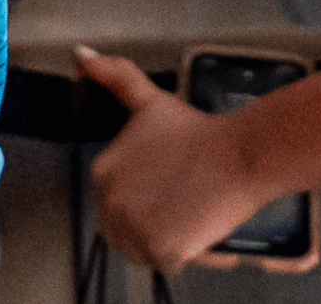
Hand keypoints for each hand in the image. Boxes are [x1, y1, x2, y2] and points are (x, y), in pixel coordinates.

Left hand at [74, 48, 274, 273]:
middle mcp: (110, 201)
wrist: (238, 154)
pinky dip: (186, 252)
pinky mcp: (160, 251)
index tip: (167, 186)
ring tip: (189, 213)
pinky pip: (166, 262)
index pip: (114, 201)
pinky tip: (199, 228)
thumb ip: (113, 75)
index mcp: (103, 171)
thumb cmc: (199, 133)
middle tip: (182, 201)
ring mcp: (133, 228)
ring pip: (142, 249)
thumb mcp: (148, 100)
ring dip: (164, 239)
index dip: (143, 197)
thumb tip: (82, 57)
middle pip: (124, 228)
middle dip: (151, 220)